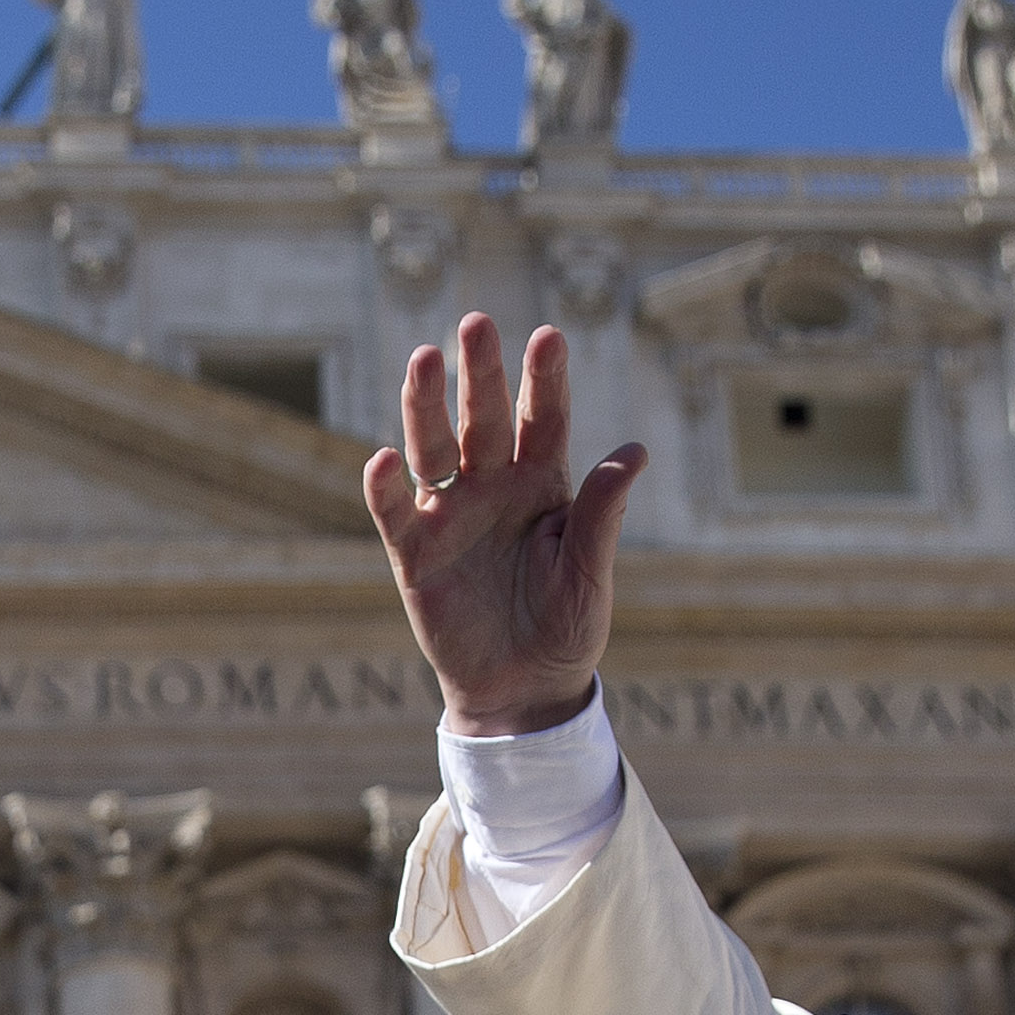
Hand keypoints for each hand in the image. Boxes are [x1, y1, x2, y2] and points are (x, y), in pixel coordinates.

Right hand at [363, 313, 643, 736]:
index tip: (549, 337)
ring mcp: (450, 515)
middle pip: (483, 419)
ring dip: (424, 407)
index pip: (543, 420)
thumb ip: (601, 513)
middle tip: (476, 324)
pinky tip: (381, 460)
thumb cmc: (566, 627)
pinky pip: (394, 512)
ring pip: (433, 448)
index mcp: (543, 485)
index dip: (545, 380)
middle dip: (480, 373)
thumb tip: (634, 451)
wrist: (522, 690)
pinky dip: (384, 487)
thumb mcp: (591, 573)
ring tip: (422, 360)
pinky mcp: (413, 552)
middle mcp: (493, 487)